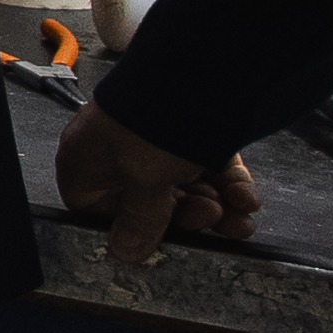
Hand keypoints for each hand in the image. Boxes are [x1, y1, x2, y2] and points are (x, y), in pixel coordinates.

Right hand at [55, 103, 261, 266]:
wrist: (193, 80)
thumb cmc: (149, 130)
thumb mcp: (144, 185)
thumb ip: (138, 222)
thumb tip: (125, 253)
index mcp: (87, 161)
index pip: (98, 208)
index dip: (130, 227)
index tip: (162, 239)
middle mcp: (116, 152)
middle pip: (149, 200)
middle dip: (188, 216)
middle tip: (210, 219)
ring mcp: (153, 141)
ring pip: (183, 186)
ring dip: (215, 206)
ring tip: (240, 215)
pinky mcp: (187, 131)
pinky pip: (206, 166)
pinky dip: (228, 184)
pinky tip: (246, 195)